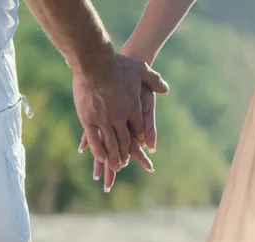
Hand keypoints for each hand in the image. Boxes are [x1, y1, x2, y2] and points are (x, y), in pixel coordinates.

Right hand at [72, 49, 167, 177]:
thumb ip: (154, 80)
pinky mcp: (88, 119)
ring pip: (111, 144)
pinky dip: (98, 151)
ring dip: (114, 158)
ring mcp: (104, 119)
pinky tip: (101, 159)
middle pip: (126, 141)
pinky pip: (95, 140)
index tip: (140, 145)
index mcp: (134, 108)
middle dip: (127, 154)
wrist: (94, 61)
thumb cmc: (117, 63)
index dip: (140, 137)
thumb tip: (166, 89)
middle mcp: (120, 117)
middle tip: (126, 164)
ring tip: (115, 167)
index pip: (140, 128)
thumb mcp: (140, 69)